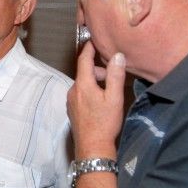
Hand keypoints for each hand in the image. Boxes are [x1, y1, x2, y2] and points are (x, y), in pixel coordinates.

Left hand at [67, 41, 126, 157]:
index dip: (89, 48)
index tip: (94, 39)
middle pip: (84, 72)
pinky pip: (80, 93)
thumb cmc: (105, 123)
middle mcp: (73, 90)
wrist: (93, 147)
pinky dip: (90, 91)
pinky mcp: (72, 110)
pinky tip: (101, 101)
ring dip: (95, 81)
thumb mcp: (114, 98)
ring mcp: (70, 101)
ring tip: (109, 90)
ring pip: (83, 83)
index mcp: (83, 85)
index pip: (83, 59)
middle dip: (98, 69)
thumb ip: (115, 75)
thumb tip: (116, 56)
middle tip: (113, 75)